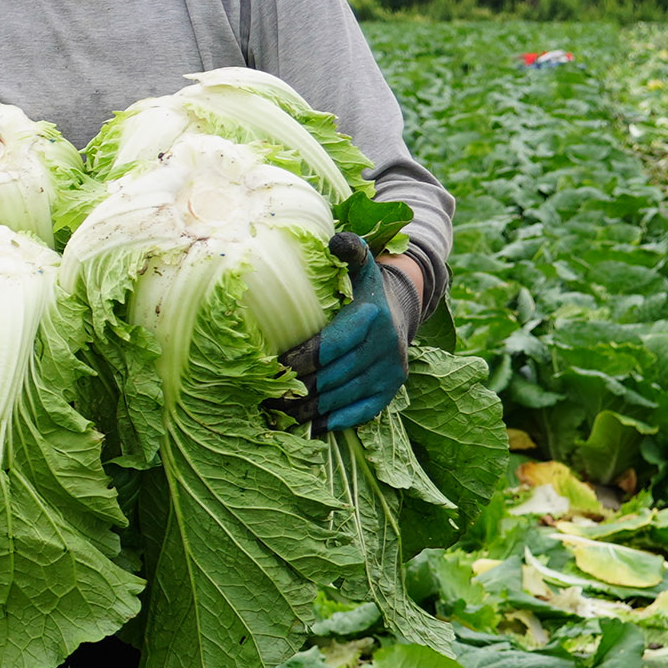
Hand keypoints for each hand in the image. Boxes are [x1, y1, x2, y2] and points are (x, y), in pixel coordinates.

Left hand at [276, 234, 417, 434]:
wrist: (401, 309)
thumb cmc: (364, 291)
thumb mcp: (361, 267)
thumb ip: (349, 252)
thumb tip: (335, 240)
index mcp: (371, 318)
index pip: (328, 346)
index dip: (298, 361)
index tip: (271, 369)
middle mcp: (385, 346)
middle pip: (332, 376)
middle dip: (298, 389)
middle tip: (266, 397)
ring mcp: (391, 371)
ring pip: (344, 397)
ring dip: (311, 409)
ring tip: (279, 413)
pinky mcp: (392, 389)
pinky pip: (363, 411)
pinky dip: (337, 421)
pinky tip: (312, 427)